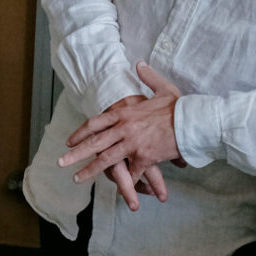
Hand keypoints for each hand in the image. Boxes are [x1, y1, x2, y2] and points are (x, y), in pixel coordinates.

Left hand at [59, 62, 186, 208]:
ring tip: (76, 178)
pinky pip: (132, 172)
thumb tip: (139, 63)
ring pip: (106, 160)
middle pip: (94, 143)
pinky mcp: (145, 157)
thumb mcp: (162, 87)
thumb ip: (147, 77)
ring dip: (90, 170)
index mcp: (125, 112)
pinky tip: (118, 192)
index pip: (96, 123)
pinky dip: (126, 183)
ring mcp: (133, 144)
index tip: (69, 141)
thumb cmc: (180, 106)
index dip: (81, 132)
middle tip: (60, 162)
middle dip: (75, 153)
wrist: (194, 121)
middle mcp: (124, 128)